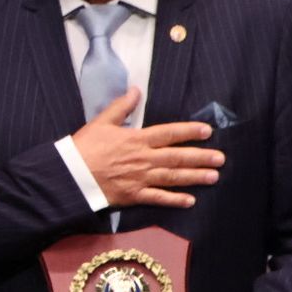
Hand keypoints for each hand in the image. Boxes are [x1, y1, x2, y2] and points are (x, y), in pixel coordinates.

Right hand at [73, 89, 222, 209]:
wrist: (71, 175)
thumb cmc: (84, 147)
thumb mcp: (101, 122)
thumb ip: (121, 106)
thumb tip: (135, 90)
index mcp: (137, 139)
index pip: (169, 133)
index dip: (189, 131)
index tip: (207, 131)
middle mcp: (143, 159)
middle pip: (177, 157)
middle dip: (201, 157)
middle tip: (220, 158)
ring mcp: (140, 178)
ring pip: (173, 177)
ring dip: (195, 177)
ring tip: (214, 176)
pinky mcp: (134, 195)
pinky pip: (158, 198)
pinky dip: (175, 200)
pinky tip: (190, 201)